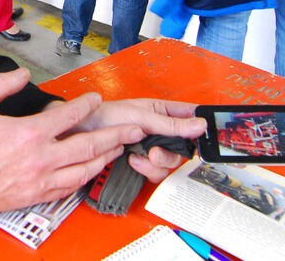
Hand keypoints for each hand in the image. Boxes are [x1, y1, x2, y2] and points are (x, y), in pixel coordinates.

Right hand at [0, 69, 144, 216]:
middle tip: (134, 128)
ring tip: (120, 148)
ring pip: (84, 168)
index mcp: (28, 132)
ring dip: (106, 156)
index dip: (87, 105)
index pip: (69, 115)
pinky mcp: (36, 195)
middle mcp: (40, 157)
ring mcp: (41, 178)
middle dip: (115, 134)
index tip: (96, 98)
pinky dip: (86, 176)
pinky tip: (93, 169)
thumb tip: (22, 73)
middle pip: (88, 144)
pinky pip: (70, 187)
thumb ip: (1, 85)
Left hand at [57, 98, 206, 181]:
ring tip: (139, 156)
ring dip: (156, 163)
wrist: (77, 135)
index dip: (200, 124)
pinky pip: (155, 173)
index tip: (207, 134)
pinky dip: (145, 170)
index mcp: (162, 111)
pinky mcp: (140, 163)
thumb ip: (171, 123)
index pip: (190, 116)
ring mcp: (150, 147)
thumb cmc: (104, 116)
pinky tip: (132, 161)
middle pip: (183, 147)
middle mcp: (159, 130)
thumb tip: (200, 124)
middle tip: (155, 152)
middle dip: (170, 152)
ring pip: (169, 163)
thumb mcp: (140, 117)